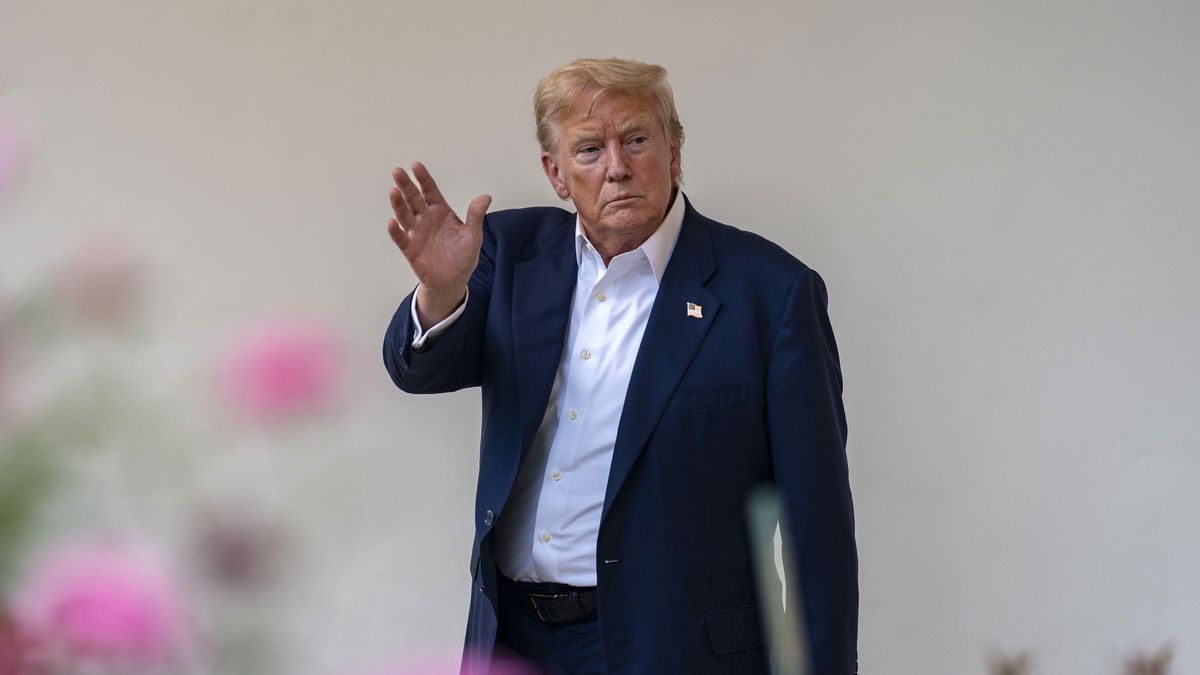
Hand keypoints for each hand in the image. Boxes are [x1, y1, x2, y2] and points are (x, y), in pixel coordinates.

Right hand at [387, 162, 490, 325]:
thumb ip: (475, 216)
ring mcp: (416, 233)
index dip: (423, 179)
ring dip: (398, 204)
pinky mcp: (410, 249)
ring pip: (405, 215)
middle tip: (397, 171)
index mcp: (440, 211)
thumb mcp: (473, 235)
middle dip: (406, 185)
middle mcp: (425, 219)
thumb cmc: (463, 256)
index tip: (416, 166)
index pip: (430, 191)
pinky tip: (392, 222)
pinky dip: (396, 231)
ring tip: (394, 191)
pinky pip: (401, 238)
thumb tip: (486, 196)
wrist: (454, 281)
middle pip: (413, 199)